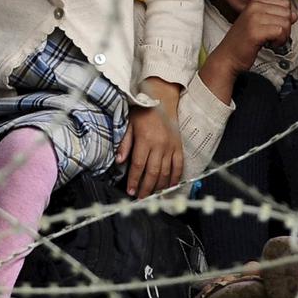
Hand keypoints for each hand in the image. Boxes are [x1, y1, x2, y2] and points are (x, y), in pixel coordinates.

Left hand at [117, 78, 183, 196]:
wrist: (162, 99)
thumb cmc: (143, 111)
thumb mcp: (129, 124)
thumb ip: (125, 143)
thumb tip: (119, 161)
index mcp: (145, 139)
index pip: (138, 166)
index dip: (134, 180)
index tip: (130, 191)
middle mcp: (159, 145)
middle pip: (152, 172)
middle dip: (146, 188)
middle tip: (140, 197)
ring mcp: (171, 147)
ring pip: (166, 172)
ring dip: (159, 186)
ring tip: (152, 195)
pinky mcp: (178, 147)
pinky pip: (178, 166)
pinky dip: (175, 178)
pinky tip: (169, 186)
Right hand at [209, 0, 296, 75]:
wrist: (228, 57)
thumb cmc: (243, 42)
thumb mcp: (260, 24)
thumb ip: (276, 16)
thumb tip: (294, 15)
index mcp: (255, 3)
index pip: (285, 3)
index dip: (285, 17)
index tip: (275, 27)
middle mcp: (254, 7)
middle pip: (287, 13)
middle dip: (285, 27)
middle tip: (273, 36)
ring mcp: (254, 18)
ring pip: (286, 23)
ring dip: (282, 36)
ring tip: (271, 41)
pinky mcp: (255, 31)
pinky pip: (280, 32)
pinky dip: (279, 41)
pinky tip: (270, 44)